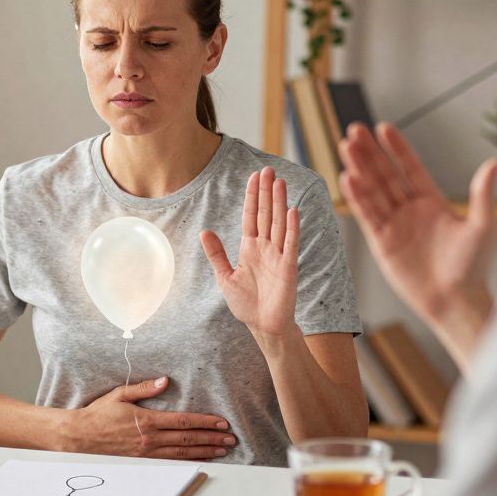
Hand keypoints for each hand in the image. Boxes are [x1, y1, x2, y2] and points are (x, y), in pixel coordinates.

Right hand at [63, 377, 235, 459]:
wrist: (79, 437)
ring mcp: (147, 453)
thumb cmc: (98, 414)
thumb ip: (144, 388)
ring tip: (222, 450)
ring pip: (182, 454)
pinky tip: (200, 461)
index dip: (205, 422)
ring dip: (205, 451)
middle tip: (231, 439)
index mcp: (147, 420)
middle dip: (212, 438)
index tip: (222, 423)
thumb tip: (165, 381)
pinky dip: (188, 462)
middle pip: (188, 439)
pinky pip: (170, 463)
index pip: (184, 421)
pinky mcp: (142, 462)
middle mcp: (150, 439)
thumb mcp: (120, 395)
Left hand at [201, 167, 299, 339]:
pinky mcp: (288, 267)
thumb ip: (217, 254)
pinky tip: (292, 210)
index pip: (251, 216)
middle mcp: (266, 247)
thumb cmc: (246, 303)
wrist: (263, 326)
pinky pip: (290, 244)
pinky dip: (292, 227)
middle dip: (266, 192)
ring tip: (280, 182)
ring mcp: (278, 255)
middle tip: (268, 169)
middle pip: (266, 213)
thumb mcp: (225, 276)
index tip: (254, 176)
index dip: (252, 196)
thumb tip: (204, 232)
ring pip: (279, 223)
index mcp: (250, 248)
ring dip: (279, 203)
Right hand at [338, 123, 496, 360]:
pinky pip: (367, 216)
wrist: (455, 302)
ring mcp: (394, 225)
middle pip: (386, 175)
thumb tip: (493, 163)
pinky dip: (357, 198)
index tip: (383, 128)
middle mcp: (411, 211)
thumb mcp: (483, 227)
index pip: (410, 168)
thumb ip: (482, 195)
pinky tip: (348, 178)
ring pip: (373, 191)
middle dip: (370, 153)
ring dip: (359, 169)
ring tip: (345, 147)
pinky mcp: (382, 243)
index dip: (397, 148)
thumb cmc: (473, 268)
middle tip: (354, 130)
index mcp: (433, 203)